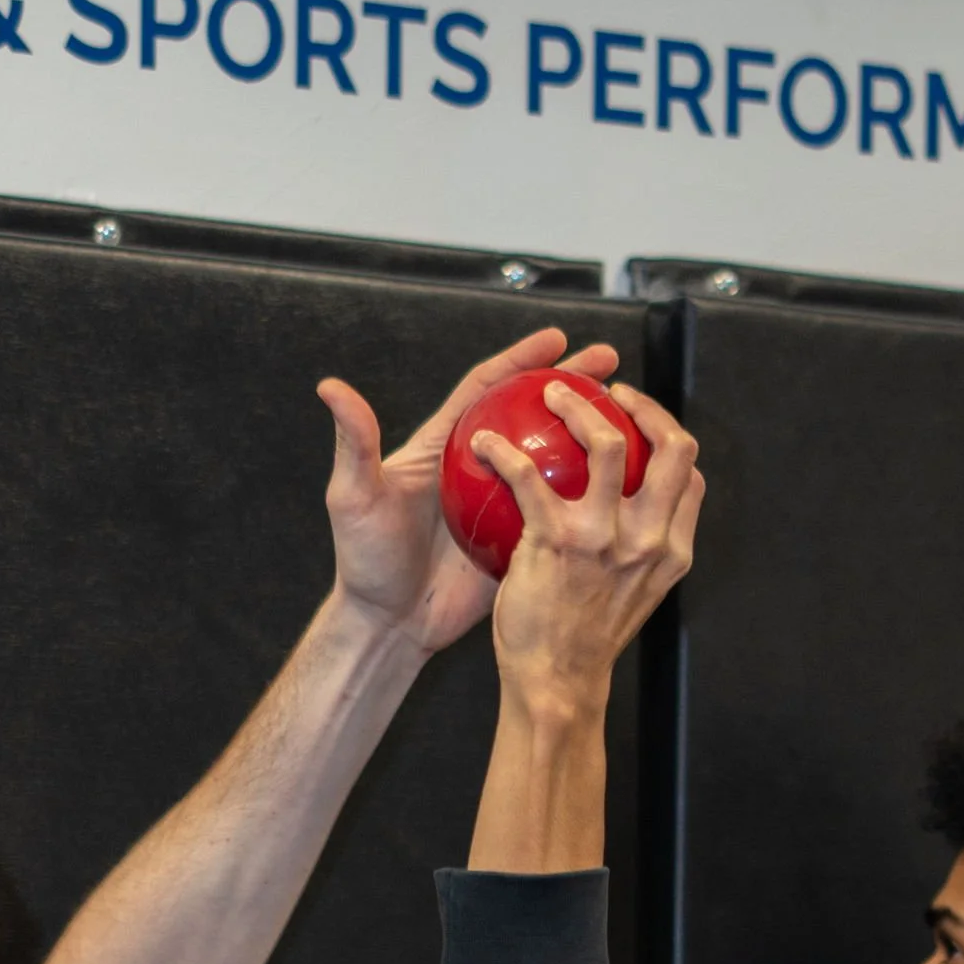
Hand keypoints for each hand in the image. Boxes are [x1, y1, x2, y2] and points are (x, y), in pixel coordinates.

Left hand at [316, 328, 623, 657]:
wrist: (388, 625)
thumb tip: (332, 388)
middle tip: (609, 361)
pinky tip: (624, 487)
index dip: (519, 359)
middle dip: (570, 382)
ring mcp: (499, 504)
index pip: (485, 389)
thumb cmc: (365, 560)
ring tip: (630, 418)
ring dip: (588, 436)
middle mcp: (476, 468)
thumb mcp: (354, 496)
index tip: (557, 338)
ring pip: (551, 460)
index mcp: (444, 447)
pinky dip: (587, 495)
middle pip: (529, 413)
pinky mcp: (516, 540)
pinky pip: (556, 511)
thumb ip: (355, 443)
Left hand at [483, 381, 703, 713]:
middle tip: (609, 391)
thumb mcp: (636, 592)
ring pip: (608, 443)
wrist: (553, 684)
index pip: (689, 473)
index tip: (640, 419)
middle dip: (644, 405)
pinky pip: (528, 476)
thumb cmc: (584, 638)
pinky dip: (500, 451)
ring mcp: (605, 537)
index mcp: (672, 548)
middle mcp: (650, 538)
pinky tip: (482, 443)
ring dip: (576, 406)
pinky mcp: (556, 541)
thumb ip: (641, 544)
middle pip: (671, 446)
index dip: (668, 434)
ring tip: (549, 394)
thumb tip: (635, 505)